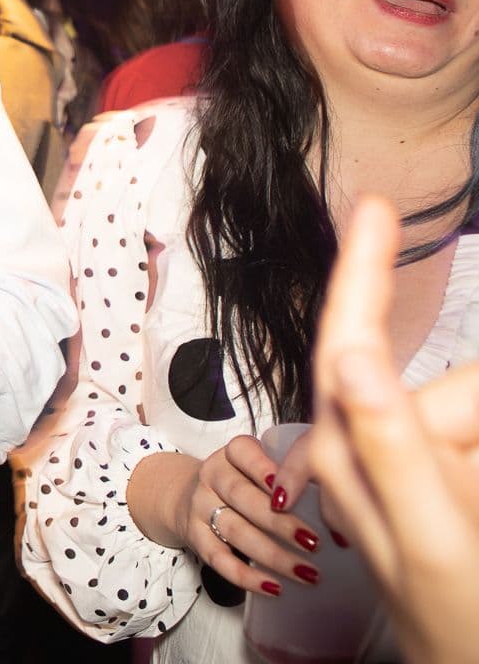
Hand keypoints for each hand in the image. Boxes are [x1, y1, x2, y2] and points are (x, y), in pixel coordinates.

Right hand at [135, 435, 318, 595]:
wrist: (185, 495)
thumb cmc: (237, 483)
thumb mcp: (253, 467)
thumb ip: (287, 476)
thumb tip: (335, 505)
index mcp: (230, 455)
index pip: (243, 453)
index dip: (264, 470)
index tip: (288, 491)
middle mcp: (212, 477)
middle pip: (243, 497)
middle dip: (280, 522)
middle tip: (314, 543)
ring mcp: (200, 507)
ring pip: (235, 531)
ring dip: (273, 554)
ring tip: (307, 572)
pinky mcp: (195, 536)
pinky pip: (219, 559)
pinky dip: (246, 576)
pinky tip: (273, 587)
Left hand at [299, 196, 478, 663]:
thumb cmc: (461, 615)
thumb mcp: (430, 535)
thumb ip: (390, 446)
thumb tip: (352, 358)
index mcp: (354, 450)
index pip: (354, 339)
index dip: (362, 267)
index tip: (374, 202)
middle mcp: (373, 446)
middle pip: (454, 389)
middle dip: (470, 415)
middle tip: (472, 504)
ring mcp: (418, 462)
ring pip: (468, 407)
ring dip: (477, 446)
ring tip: (475, 520)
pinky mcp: (448, 471)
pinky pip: (470, 435)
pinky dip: (474, 454)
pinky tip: (475, 512)